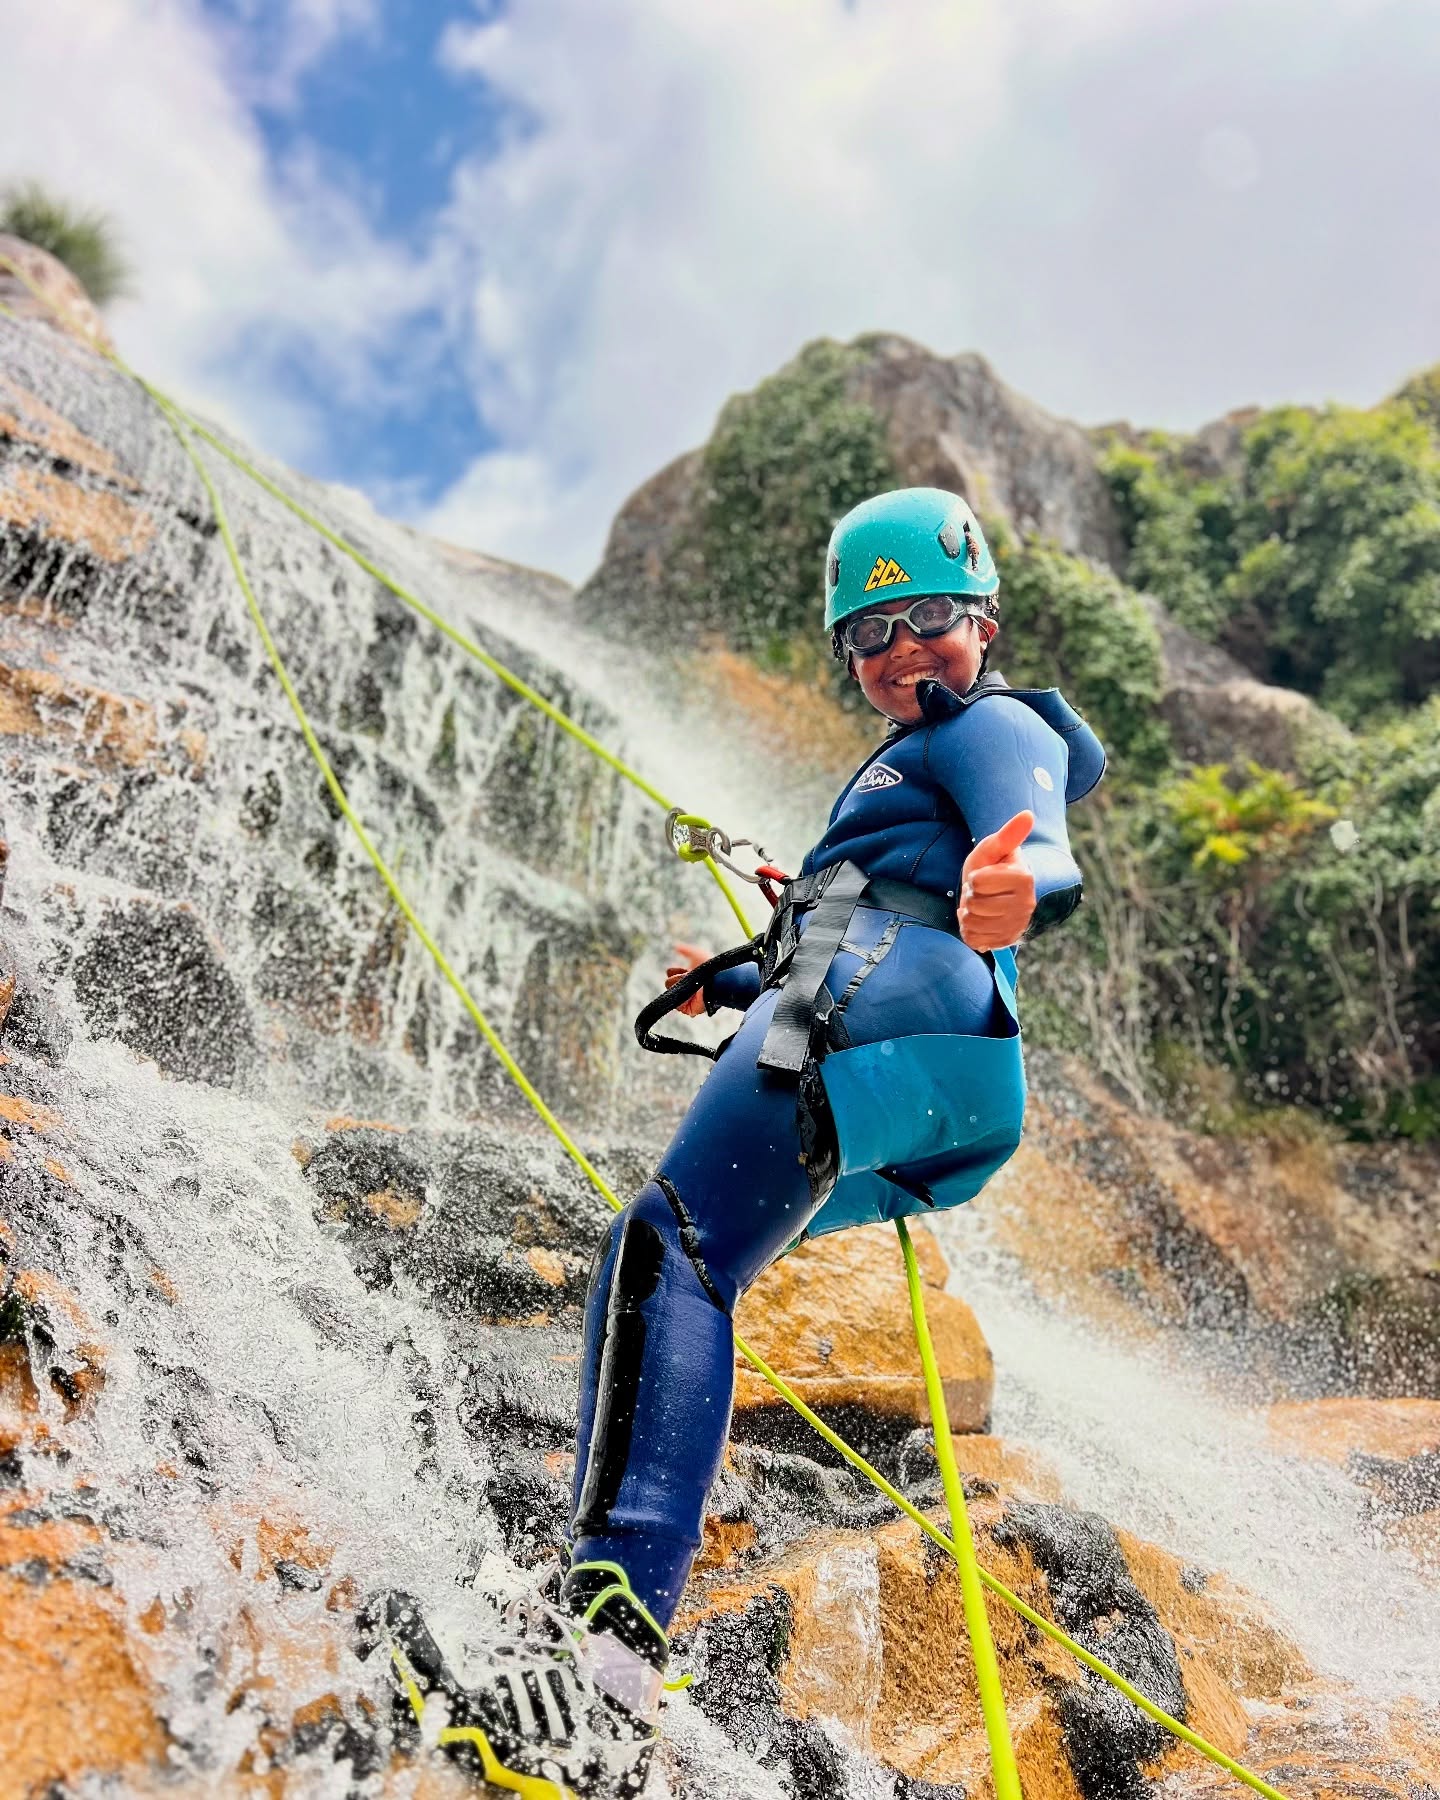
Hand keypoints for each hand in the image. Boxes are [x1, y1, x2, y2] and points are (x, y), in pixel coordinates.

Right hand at [665, 942, 710, 1017]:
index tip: (684, 969)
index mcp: (688, 976)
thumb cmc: (709, 967)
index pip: (671, 973)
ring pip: (671, 992)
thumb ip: (686, 950)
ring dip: (679, 986)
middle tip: (688, 977)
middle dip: (677, 978)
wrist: (717, 981)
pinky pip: (676, 1005)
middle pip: (668, 982)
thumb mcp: (697, 954)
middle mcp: (687, 988)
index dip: (674, 970)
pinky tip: (688, 992)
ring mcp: (687, 999)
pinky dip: (680, 999)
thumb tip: (675, 946)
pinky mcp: (689, 1009)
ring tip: (691, 984)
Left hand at [958, 811, 1035, 951]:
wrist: (997, 892)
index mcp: (1024, 878)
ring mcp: (1017, 925)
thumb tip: (1028, 814)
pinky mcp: (1007, 940)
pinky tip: (979, 920)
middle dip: (970, 897)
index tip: (983, 875)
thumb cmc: (992, 866)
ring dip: (968, 914)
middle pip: (975, 905)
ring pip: (973, 924)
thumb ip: (1009, 834)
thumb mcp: (994, 848)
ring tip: (980, 905)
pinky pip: (974, 940)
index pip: (978, 882)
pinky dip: (969, 931)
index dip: (974, 877)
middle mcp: (1026, 904)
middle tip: (981, 892)